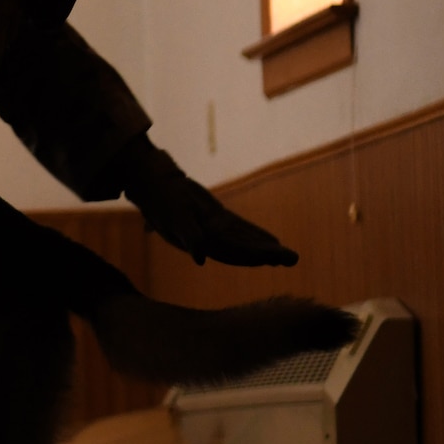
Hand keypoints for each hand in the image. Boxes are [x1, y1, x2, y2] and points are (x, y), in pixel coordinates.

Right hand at [120, 143, 298, 266]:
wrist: (151, 184)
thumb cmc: (160, 199)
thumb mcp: (173, 216)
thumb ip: (188, 237)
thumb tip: (201, 259)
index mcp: (200, 242)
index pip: (231, 252)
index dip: (252, 255)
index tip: (273, 256)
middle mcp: (209, 240)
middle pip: (243, 251)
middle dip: (267, 256)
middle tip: (292, 259)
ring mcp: (214, 230)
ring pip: (245, 242)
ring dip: (266, 249)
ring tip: (289, 256)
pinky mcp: (217, 218)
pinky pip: (241, 229)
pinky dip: (257, 235)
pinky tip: (273, 241)